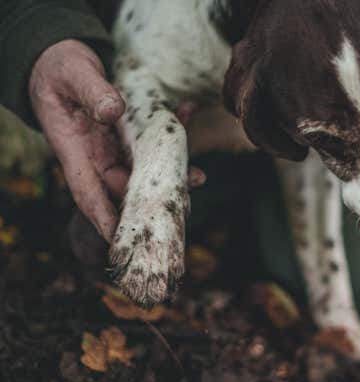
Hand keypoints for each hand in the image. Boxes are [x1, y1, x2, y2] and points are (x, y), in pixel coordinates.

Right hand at [29, 40, 204, 241]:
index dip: (105, 217)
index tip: (122, 238)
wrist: (60, 61)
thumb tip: (113, 111)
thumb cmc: (59, 69)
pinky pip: (151, 141)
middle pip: (123, 187)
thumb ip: (91, 92)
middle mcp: (95, 155)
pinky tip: (188, 113)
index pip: (89, 192)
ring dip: (170, 173)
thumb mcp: (72, 74)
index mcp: (74, 150)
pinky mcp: (127, 135)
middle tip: (181, 207)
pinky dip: (170, 133)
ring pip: (143, 169)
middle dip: (151, 200)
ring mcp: (112, 147)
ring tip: (198, 176)